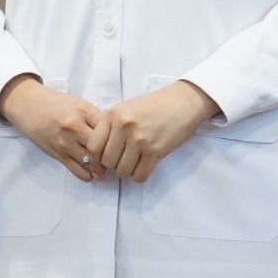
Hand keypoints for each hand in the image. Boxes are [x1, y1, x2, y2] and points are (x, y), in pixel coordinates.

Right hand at [0, 75, 111, 183]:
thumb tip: (114, 135)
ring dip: (100, 168)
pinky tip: (92, 174)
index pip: (109, 129)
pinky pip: (77, 170)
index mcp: (83, 111)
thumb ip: (95, 117)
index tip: (123, 145)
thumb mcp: (78, 103)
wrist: (28, 106)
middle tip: (118, 160)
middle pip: (101, 147)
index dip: (118, 139)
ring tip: (106, 169)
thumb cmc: (56, 103)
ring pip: (91, 161)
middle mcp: (75, 127)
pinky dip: (87, 175)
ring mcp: (65, 142)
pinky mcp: (57, 154)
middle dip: (111, 156)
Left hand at [100, 81, 222, 182]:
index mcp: (113, 115)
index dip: (94, 160)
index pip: (94, 146)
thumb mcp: (126, 108)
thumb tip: (98, 154)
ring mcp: (139, 139)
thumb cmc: (154, 105)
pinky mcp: (155, 151)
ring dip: (127, 172)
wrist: (183, 102)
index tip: (100, 166)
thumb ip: (111, 127)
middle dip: (113, 166)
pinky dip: (140, 175)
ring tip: (134, 163)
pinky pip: (140, 175)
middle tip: (123, 161)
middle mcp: (123, 127)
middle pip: (107, 161)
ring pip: (122, 171)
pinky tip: (144, 166)